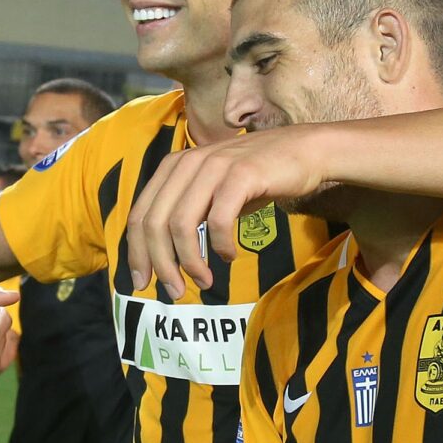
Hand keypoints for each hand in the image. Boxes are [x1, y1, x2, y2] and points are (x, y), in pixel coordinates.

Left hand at [124, 125, 332, 297]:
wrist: (305, 151)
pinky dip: (220, 245)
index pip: (140, 215)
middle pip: (155, 223)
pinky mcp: (241, 174)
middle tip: (175, 292)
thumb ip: (186, 216)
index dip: (137, 253)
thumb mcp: (212, 194)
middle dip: (161, 264)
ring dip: (190, 262)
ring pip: (182, 224)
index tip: (142, 283)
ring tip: (204, 281)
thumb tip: (163, 260)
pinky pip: (219, 220)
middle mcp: (187, 163)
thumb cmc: (256, 179)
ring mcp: (213, 166)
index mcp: (173, 167)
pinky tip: (230, 256)